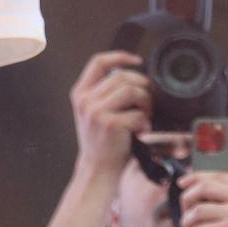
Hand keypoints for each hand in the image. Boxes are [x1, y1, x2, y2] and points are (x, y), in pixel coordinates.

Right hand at [69, 50, 152, 188]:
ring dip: (145, 102)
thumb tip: (133, 73)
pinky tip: (141, 131)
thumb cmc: (101, 141)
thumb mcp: (93, 112)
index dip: (120, 56)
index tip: (137, 61)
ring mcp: (96, 111)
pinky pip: (138, 114)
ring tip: (145, 115)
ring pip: (132, 91)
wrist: (97, 169)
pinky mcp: (110, 124)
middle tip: (147, 101)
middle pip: (122, 76)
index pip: (99, 62)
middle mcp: (85, 100)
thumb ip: (104, 92)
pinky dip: (145, 122)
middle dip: (141, 85)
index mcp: (80, 93)